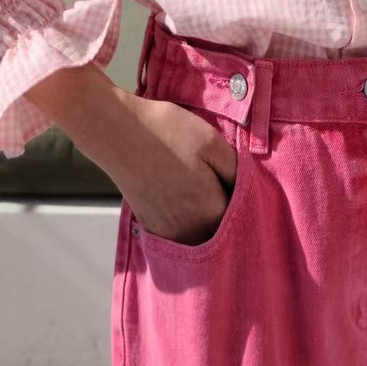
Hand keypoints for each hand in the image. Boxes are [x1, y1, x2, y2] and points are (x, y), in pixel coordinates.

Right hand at [119, 96, 238, 245]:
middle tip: (221, 182)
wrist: (117, 132)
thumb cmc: (166, 132)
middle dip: (227, 211)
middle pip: (221, 230)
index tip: (240, 180)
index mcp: (211, 212)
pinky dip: (185, 219)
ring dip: (205, 217)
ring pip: (200, 233)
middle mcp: (190, 231)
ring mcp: (168, 231)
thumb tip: (249, 187)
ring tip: (200, 186)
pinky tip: (180, 193)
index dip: (245, 197)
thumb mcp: (213, 142)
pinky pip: (179, 231)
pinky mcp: (150, 225)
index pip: (243, 216)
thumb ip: (237, 171)